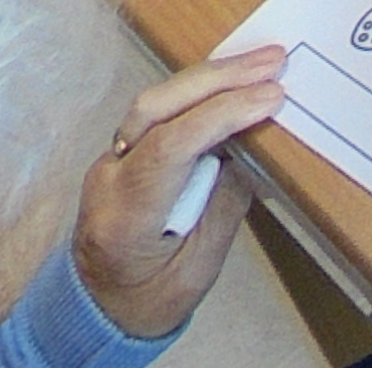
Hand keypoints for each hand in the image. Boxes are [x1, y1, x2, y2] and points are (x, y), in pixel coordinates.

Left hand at [74, 47, 284, 338]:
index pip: (170, 147)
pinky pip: (158, 111)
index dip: (224, 114)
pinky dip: (199, 91)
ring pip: (154, 102)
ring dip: (211, 77)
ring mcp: (108, 162)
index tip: (272, 99)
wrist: (97, 310)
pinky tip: (233, 82)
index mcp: (125, 218)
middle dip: (218, 79)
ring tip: (262, 64)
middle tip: (273, 62)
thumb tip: (256, 143)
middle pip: (155, 109)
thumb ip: (226, 201)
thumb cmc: (152, 299)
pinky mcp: (120, 153)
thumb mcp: (201, 264)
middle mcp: (107, 181)